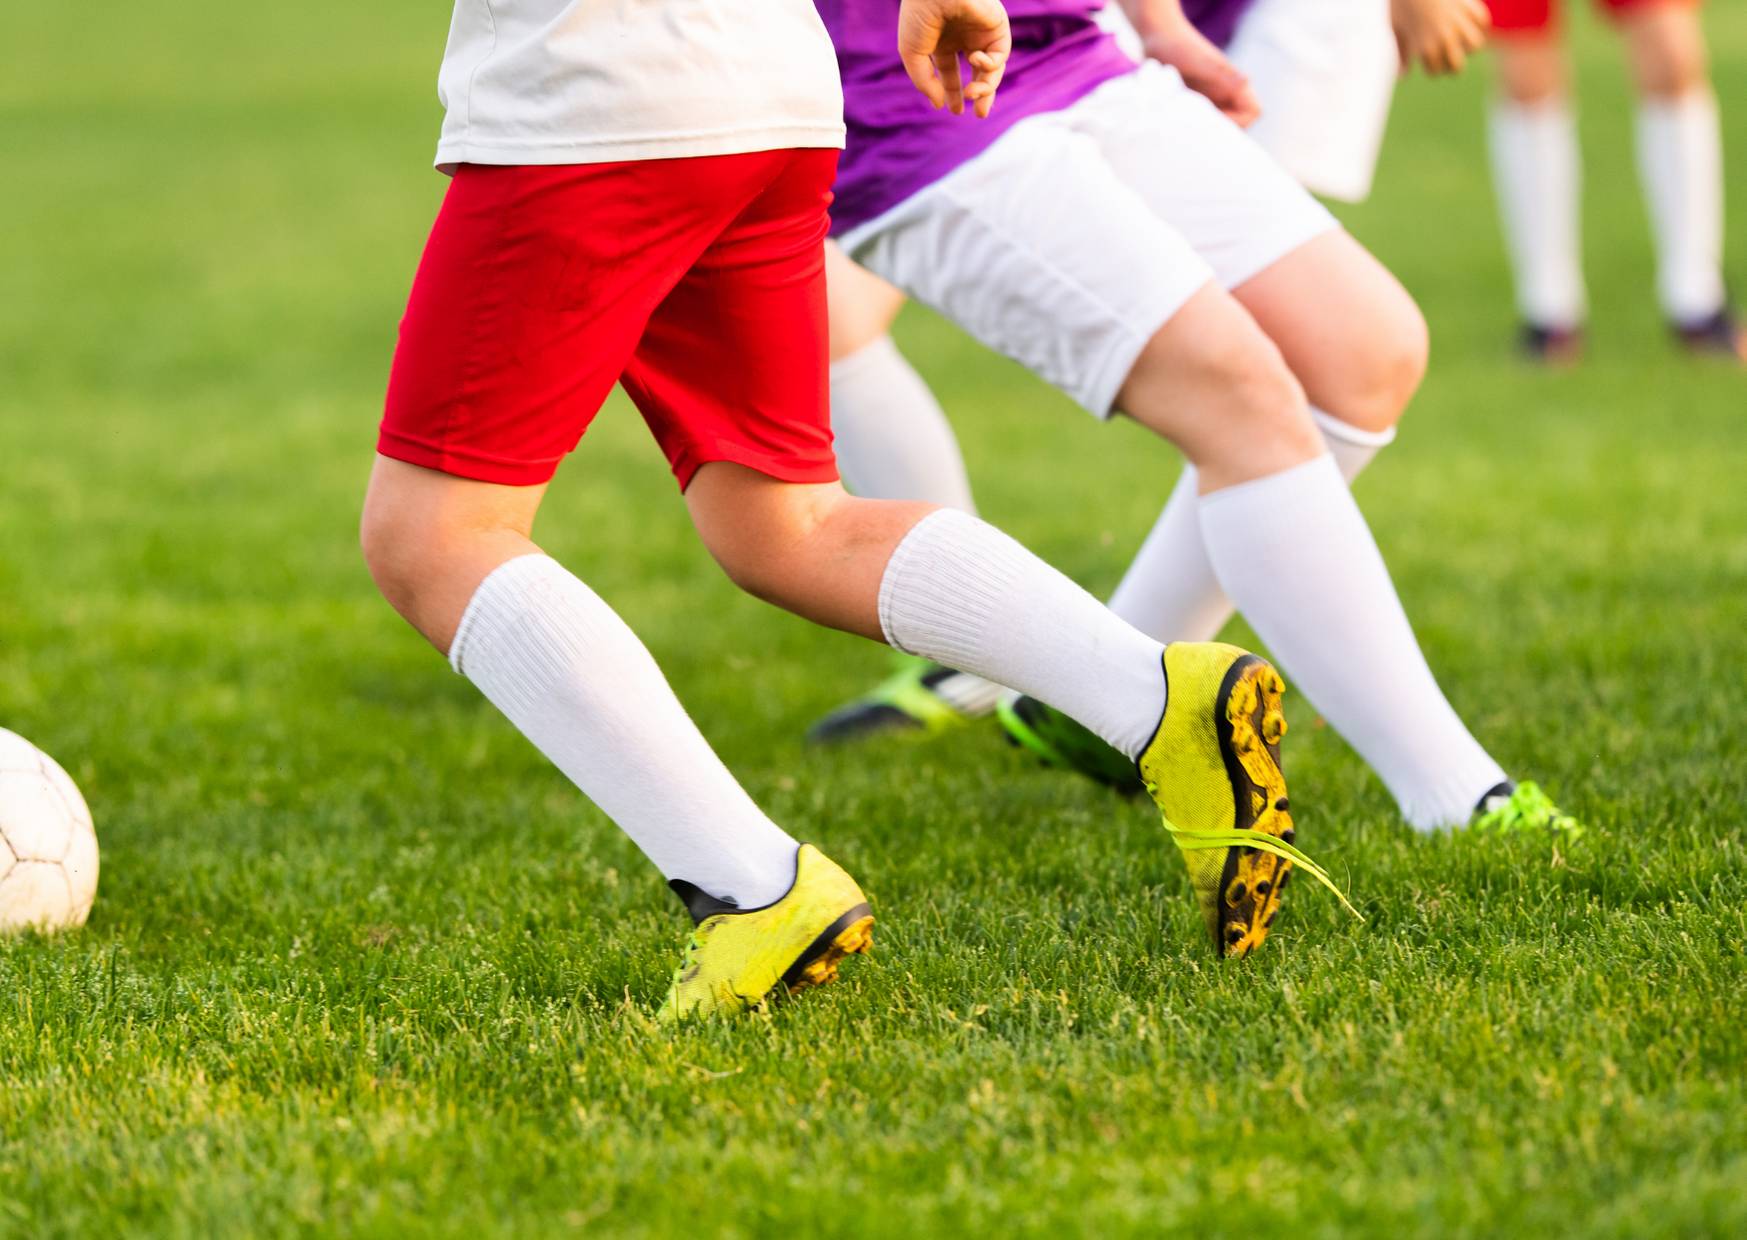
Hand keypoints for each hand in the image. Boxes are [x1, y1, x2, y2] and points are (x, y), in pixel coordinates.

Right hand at [898, 0, 1011, 116]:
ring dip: (986, 86)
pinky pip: (1000, 54)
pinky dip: (990, 64)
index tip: (955, 111)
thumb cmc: (919, 16)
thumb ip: (925, 82)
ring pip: (992, 68)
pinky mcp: (997, 27)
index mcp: (942, 42)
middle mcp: (964, 38)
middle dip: (980, 95)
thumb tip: (939, 104)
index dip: (953, 93)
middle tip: (979, 114)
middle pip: (978, 74)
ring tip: (973, 94)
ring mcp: (982, 33)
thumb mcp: (913, 54)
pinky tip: (976, 58)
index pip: (951, 72)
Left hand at [1141, 18, 1260, 126]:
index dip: (1240, 123)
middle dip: (1221, 132)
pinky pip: (1202, 121)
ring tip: (1186, 129)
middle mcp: (1226, 92)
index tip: (1215, 125)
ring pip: (1219, 124)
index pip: (1253, 112)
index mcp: (1234, 83)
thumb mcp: (1200, 62)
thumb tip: (1245, 81)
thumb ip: (1221, 74)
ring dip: (1206, 131)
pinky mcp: (1196, 101)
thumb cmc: (1180, 47)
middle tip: (1196, 133)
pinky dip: (1194, 127)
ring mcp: (1212, 97)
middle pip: (1237, 123)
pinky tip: (1179, 126)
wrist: (1159, 37)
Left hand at [1392, 0, 1490, 75]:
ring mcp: (1458, 22)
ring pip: (1475, 45)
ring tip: (1462, 39)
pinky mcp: (1468, 6)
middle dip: (1453, 65)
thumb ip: (1402, 52)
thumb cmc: (1401, 1)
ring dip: (1470, 45)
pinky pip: (1482, 20)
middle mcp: (1444, 38)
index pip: (1436, 72)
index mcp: (1424, 48)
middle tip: (1448, 56)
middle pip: (1457, 67)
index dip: (1433, 68)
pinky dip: (1479, 22)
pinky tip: (1470, 20)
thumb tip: (1404, 76)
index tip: (1430, 60)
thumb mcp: (1396, 28)